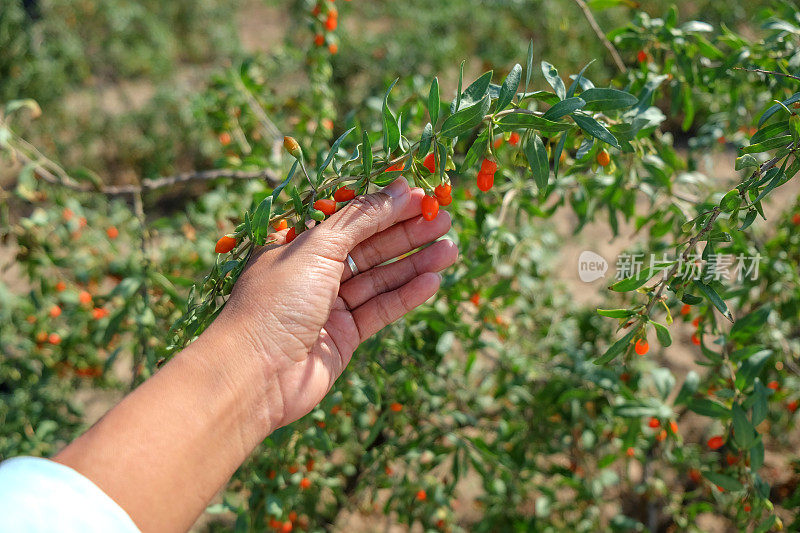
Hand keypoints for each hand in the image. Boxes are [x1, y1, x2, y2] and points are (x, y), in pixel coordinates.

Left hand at [207, 177, 457, 430]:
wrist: (255, 375)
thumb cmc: (276, 301)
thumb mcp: (316, 247)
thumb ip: (360, 218)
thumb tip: (398, 189)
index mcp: (297, 244)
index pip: (349, 218)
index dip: (385, 206)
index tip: (422, 195)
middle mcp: (313, 272)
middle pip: (369, 246)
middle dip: (407, 232)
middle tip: (446, 219)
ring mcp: (329, 305)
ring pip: (380, 278)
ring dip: (415, 262)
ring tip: (451, 249)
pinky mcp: (344, 336)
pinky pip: (381, 309)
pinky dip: (406, 295)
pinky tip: (433, 280)